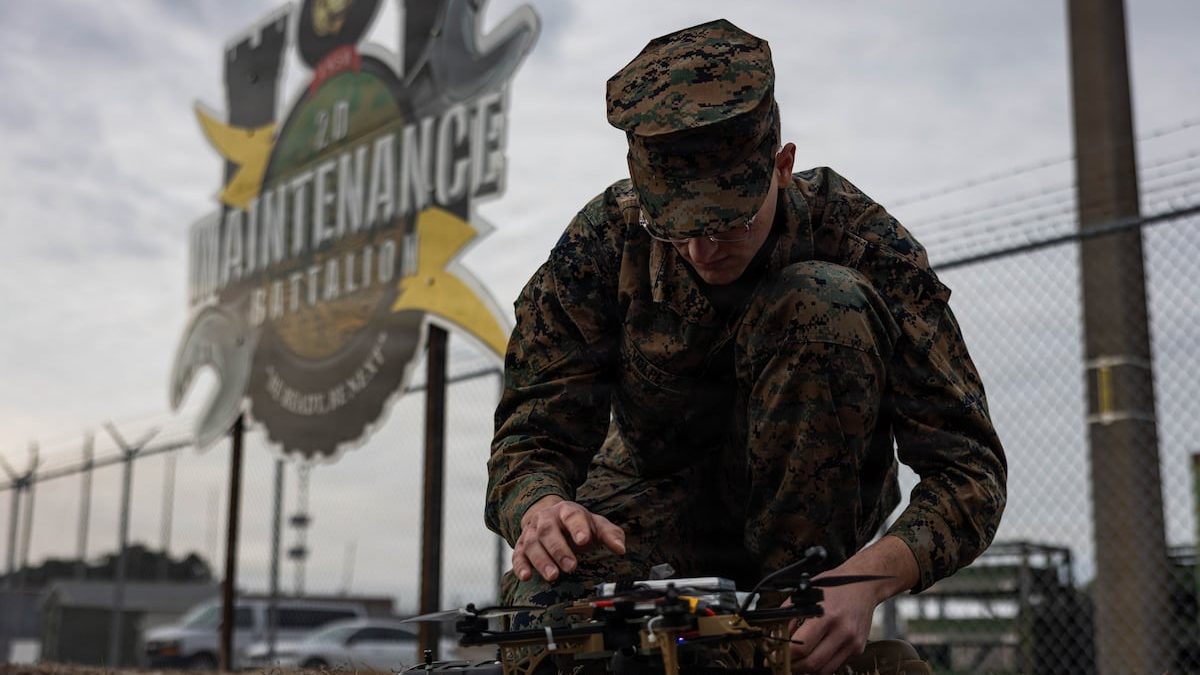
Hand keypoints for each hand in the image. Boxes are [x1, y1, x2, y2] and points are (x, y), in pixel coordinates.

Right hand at [513, 495, 626, 581]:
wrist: (551, 518)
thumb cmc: (577, 525)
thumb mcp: (596, 525)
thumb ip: (610, 535)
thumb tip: (620, 549)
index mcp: (567, 511)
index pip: (572, 516)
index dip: (578, 527)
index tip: (584, 540)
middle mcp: (546, 519)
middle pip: (549, 531)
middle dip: (559, 550)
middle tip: (571, 567)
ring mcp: (531, 532)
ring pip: (532, 544)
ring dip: (541, 561)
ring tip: (553, 576)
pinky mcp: (521, 546)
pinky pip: (517, 555)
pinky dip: (520, 566)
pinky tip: (526, 576)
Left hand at [787, 536, 918, 673]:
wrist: (864, 585)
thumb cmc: (835, 585)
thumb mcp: (807, 592)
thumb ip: (790, 614)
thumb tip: (776, 635)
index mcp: (826, 615)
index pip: (802, 647)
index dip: (785, 655)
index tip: (776, 655)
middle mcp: (842, 631)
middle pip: (812, 663)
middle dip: (794, 667)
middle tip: (784, 664)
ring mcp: (852, 642)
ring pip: (825, 670)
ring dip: (808, 670)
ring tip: (797, 663)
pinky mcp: (858, 648)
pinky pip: (836, 664)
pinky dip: (822, 664)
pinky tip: (814, 656)